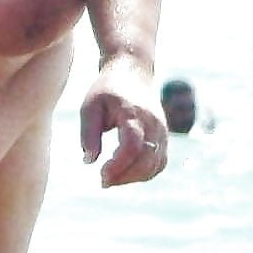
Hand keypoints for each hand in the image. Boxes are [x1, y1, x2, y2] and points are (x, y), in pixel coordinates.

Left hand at [80, 58, 167, 187]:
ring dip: (134, 177)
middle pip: (146, 161)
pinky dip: (144, 173)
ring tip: (110, 177)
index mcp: (133, 113)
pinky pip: (159, 163)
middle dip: (125, 176)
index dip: (118, 166)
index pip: (132, 147)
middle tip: (103, 181)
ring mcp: (162, 132)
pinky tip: (125, 173)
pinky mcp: (164, 137)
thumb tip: (89, 161)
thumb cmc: (107, 89)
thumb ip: (89, 133)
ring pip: (155, 165)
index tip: (101, 175)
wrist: (132, 71)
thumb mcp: (91, 106)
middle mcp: (153, 124)